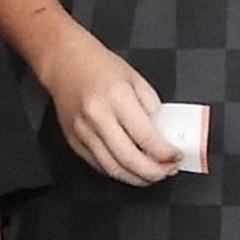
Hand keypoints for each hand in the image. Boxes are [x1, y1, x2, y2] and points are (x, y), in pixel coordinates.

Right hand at [47, 34, 179, 185]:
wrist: (64, 61)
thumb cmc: (99, 66)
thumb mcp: (135, 79)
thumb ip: (151, 107)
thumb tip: (162, 136)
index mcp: (117, 97)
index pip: (146, 137)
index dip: (165, 153)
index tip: (176, 157)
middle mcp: (97, 117)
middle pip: (129, 159)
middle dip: (154, 172)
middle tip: (167, 171)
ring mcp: (82, 132)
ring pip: (113, 169)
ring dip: (137, 178)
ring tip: (152, 174)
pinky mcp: (74, 141)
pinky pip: (99, 165)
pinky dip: (118, 171)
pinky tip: (130, 168)